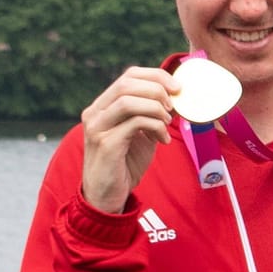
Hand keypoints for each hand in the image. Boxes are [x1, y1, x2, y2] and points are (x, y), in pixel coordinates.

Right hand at [80, 66, 177, 213]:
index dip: (156, 76)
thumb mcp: (140, 133)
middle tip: (174, 106)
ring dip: (156, 108)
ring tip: (167, 123)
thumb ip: (151, 114)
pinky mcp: (106, 144)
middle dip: (158, 90)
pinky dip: (155, 127)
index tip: (177, 87)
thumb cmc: (125, 163)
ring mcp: (97, 128)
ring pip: (128, 101)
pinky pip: (135, 123)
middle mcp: (95, 113)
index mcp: (102, 106)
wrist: (107, 195)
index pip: (128, 76)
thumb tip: (176, 98)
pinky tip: (162, 140)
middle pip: (127, 84)